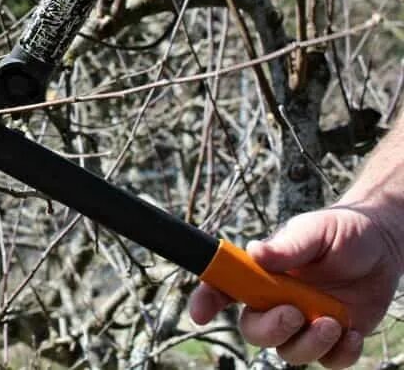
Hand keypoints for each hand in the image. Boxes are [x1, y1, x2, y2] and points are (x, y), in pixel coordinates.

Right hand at [190, 205, 403, 368]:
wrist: (385, 245)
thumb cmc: (341, 231)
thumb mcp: (315, 230)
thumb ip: (288, 246)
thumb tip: (254, 252)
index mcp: (262, 274)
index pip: (224, 288)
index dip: (206, 302)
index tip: (201, 314)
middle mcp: (277, 301)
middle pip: (254, 330)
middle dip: (269, 329)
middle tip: (292, 313)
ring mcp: (305, 323)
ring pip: (289, 352)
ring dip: (307, 344)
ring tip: (332, 323)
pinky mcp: (334, 339)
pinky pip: (328, 362)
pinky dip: (339, 354)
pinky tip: (353, 333)